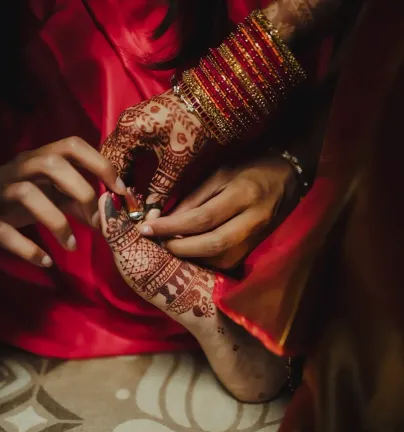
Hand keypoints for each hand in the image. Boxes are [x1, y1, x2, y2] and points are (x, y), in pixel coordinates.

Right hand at [0, 137, 123, 265]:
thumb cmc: (15, 204)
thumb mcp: (49, 196)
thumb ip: (77, 200)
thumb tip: (109, 211)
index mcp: (36, 160)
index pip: (71, 145)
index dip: (100, 163)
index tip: (120, 190)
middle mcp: (16, 169)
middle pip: (51, 163)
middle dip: (81, 191)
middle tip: (98, 221)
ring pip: (26, 193)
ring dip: (57, 221)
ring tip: (72, 245)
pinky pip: (4, 231)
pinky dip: (28, 248)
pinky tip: (46, 261)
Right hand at [100, 89, 209, 218]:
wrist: (209, 99)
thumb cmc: (193, 126)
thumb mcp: (176, 161)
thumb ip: (160, 188)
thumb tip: (150, 215)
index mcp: (127, 131)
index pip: (110, 166)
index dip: (114, 190)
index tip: (122, 208)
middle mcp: (123, 124)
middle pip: (109, 159)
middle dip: (114, 182)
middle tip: (124, 204)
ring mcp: (130, 120)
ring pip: (116, 153)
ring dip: (121, 173)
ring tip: (130, 196)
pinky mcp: (140, 122)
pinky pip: (126, 146)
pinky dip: (128, 164)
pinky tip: (136, 180)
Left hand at [139, 157, 296, 269]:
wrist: (289, 176)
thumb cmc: (251, 167)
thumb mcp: (220, 173)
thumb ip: (194, 197)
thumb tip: (163, 218)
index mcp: (242, 194)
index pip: (201, 218)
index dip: (171, 227)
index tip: (147, 229)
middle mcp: (252, 219)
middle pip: (212, 244)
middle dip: (180, 248)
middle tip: (157, 243)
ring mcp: (257, 236)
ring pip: (221, 258)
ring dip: (192, 257)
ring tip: (170, 247)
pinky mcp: (257, 246)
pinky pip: (228, 260)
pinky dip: (206, 260)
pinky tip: (191, 252)